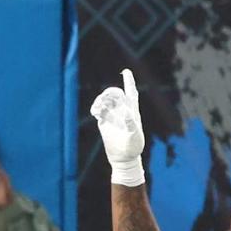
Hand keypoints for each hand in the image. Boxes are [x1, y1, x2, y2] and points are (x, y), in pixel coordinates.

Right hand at [90, 68, 144, 186]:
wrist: (124, 158)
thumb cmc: (133, 148)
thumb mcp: (135, 136)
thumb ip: (131, 123)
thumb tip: (125, 112)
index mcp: (132, 110)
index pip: (131, 92)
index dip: (129, 81)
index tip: (126, 71)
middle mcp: (122, 110)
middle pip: (115, 94)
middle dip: (109, 93)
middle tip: (105, 99)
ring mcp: (112, 115)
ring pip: (105, 100)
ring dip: (101, 100)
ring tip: (98, 108)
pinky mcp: (104, 122)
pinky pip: (98, 109)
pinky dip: (95, 108)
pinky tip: (95, 112)